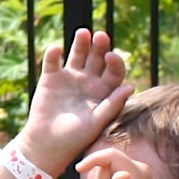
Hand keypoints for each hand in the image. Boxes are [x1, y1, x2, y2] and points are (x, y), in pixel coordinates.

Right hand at [19, 30, 132, 171]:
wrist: (48, 145)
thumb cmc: (76, 138)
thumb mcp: (97, 122)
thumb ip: (112, 104)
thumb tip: (131, 86)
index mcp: (104, 90)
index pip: (114, 70)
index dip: (115, 61)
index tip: (111, 57)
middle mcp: (89, 80)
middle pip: (97, 57)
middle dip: (100, 46)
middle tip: (101, 37)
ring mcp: (70, 77)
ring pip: (78, 54)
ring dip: (81, 43)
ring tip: (83, 33)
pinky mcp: (50, 78)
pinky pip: (53, 62)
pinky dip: (53, 54)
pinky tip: (56, 49)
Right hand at [81, 145, 158, 178]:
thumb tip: (121, 174)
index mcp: (139, 172)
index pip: (111, 155)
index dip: (93, 160)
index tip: (78, 170)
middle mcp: (139, 167)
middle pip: (108, 159)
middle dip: (101, 176)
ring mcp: (136, 170)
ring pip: (107, 165)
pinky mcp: (130, 174)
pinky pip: (110, 171)